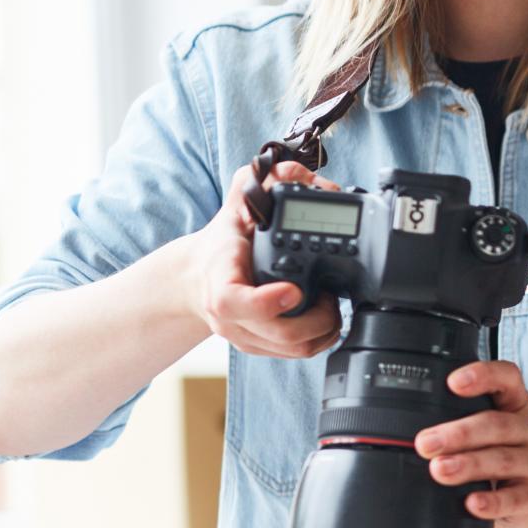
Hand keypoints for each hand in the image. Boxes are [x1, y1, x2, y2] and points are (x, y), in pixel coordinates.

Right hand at [182, 161, 343, 357]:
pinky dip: (319, 339)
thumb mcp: (235, 208)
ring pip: (293, 350)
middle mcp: (229, 317)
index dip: (266, 302)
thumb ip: (261, 184)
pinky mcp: (259, 349)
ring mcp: (244, 337)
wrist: (196, 278)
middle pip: (280, 334)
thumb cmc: (222, 246)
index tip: (293, 291)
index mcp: (219, 283)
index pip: (233, 301)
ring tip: (331, 305)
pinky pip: (295, 355)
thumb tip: (299, 173)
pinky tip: (326, 319)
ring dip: (324, 331)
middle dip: (318, 318)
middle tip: (331, 296)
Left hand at [415, 360, 527, 527]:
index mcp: (513, 403)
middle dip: (459, 433)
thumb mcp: (483, 432)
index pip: (507, 377)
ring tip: (440, 470)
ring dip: (469, 464)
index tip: (453, 383)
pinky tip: (473, 503)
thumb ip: (454, 422)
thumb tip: (402, 433)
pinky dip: (492, 502)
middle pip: (498, 424)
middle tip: (425, 443)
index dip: (483, 375)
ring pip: (503, 460)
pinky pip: (515, 498)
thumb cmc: (496, 456)